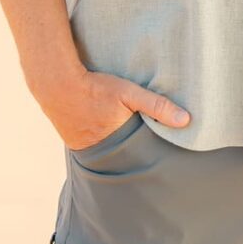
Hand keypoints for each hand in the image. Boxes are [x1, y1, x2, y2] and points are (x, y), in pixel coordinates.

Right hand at [40, 69, 190, 150]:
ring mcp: (87, 150)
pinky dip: (105, 143)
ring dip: (121, 149)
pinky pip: (97, 148)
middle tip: (152, 152)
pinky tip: (109, 135)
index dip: (153, 154)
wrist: (56, 85)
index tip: (168, 155)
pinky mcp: (76, 143)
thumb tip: (186, 120)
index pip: (143, 156)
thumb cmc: (95, 88)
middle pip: (127, 158)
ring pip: (112, 154)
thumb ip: (157, 106)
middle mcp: (104, 152)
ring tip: (132, 144)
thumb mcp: (129, 93)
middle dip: (138, 156)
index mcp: (120, 143)